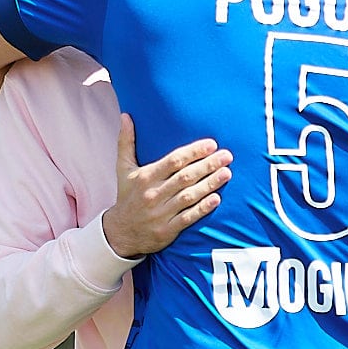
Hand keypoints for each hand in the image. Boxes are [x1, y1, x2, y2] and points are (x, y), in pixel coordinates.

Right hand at [102, 113, 232, 257]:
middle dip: (208, 165)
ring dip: (210, 184)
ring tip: (227, 173)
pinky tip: (217, 199)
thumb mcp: (123, 169)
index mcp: (145, 177)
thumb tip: (126, 115)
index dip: (194, 152)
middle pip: (185, 177)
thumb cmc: (127, 196)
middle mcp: (153, 194)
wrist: (120, 233)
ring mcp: (160, 213)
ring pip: (189, 196)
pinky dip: (203, 208)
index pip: (173, 161)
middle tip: (227, 155)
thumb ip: (126, 142)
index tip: (212, 144)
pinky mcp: (167, 230)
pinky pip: (188, 218)